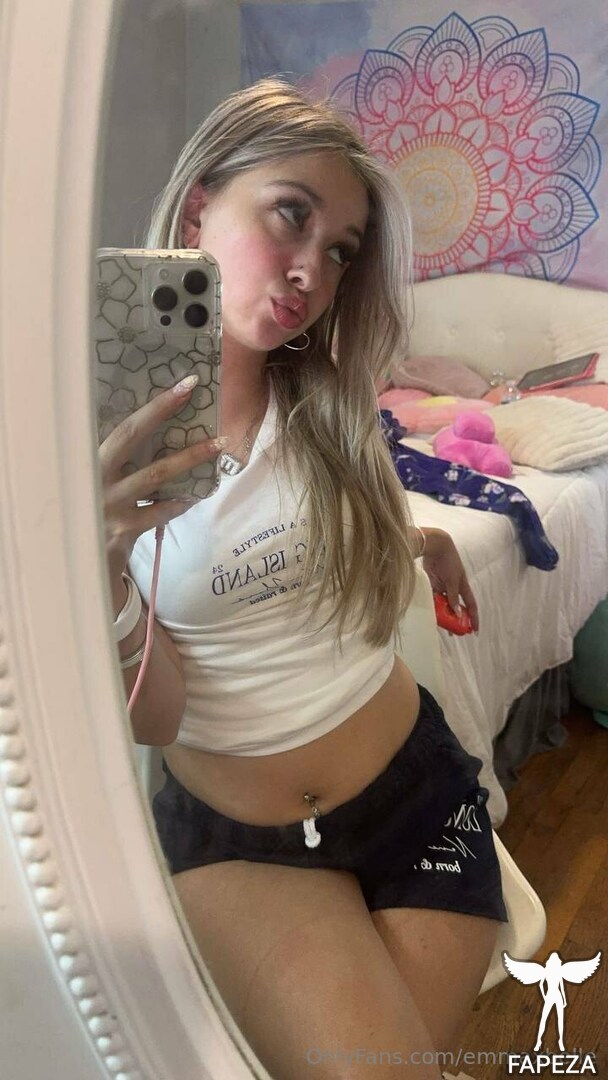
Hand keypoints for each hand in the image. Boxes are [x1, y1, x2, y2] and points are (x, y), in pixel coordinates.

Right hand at [99, 376, 224, 586]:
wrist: (80, 561)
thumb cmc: (97, 514)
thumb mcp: (102, 484)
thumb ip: (123, 463)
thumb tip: (163, 433)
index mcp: (90, 459)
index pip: (123, 424)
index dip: (155, 404)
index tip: (185, 384)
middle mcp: (94, 476)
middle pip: (131, 437)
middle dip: (163, 412)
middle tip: (194, 393)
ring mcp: (107, 503)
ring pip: (154, 475)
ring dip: (189, 458)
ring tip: (217, 446)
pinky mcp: (120, 529)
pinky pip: (158, 512)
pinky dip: (179, 503)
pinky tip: (194, 496)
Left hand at [420, 527, 478, 631]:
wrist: (435, 547)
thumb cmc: (448, 561)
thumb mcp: (452, 580)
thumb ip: (453, 597)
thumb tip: (457, 612)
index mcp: (463, 586)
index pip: (471, 605)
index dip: (474, 618)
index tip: (475, 631)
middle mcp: (454, 588)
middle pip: (457, 607)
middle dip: (457, 620)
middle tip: (455, 633)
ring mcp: (443, 586)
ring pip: (445, 604)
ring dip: (444, 614)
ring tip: (442, 627)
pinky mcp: (433, 584)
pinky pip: (434, 598)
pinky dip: (434, 605)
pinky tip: (431, 614)